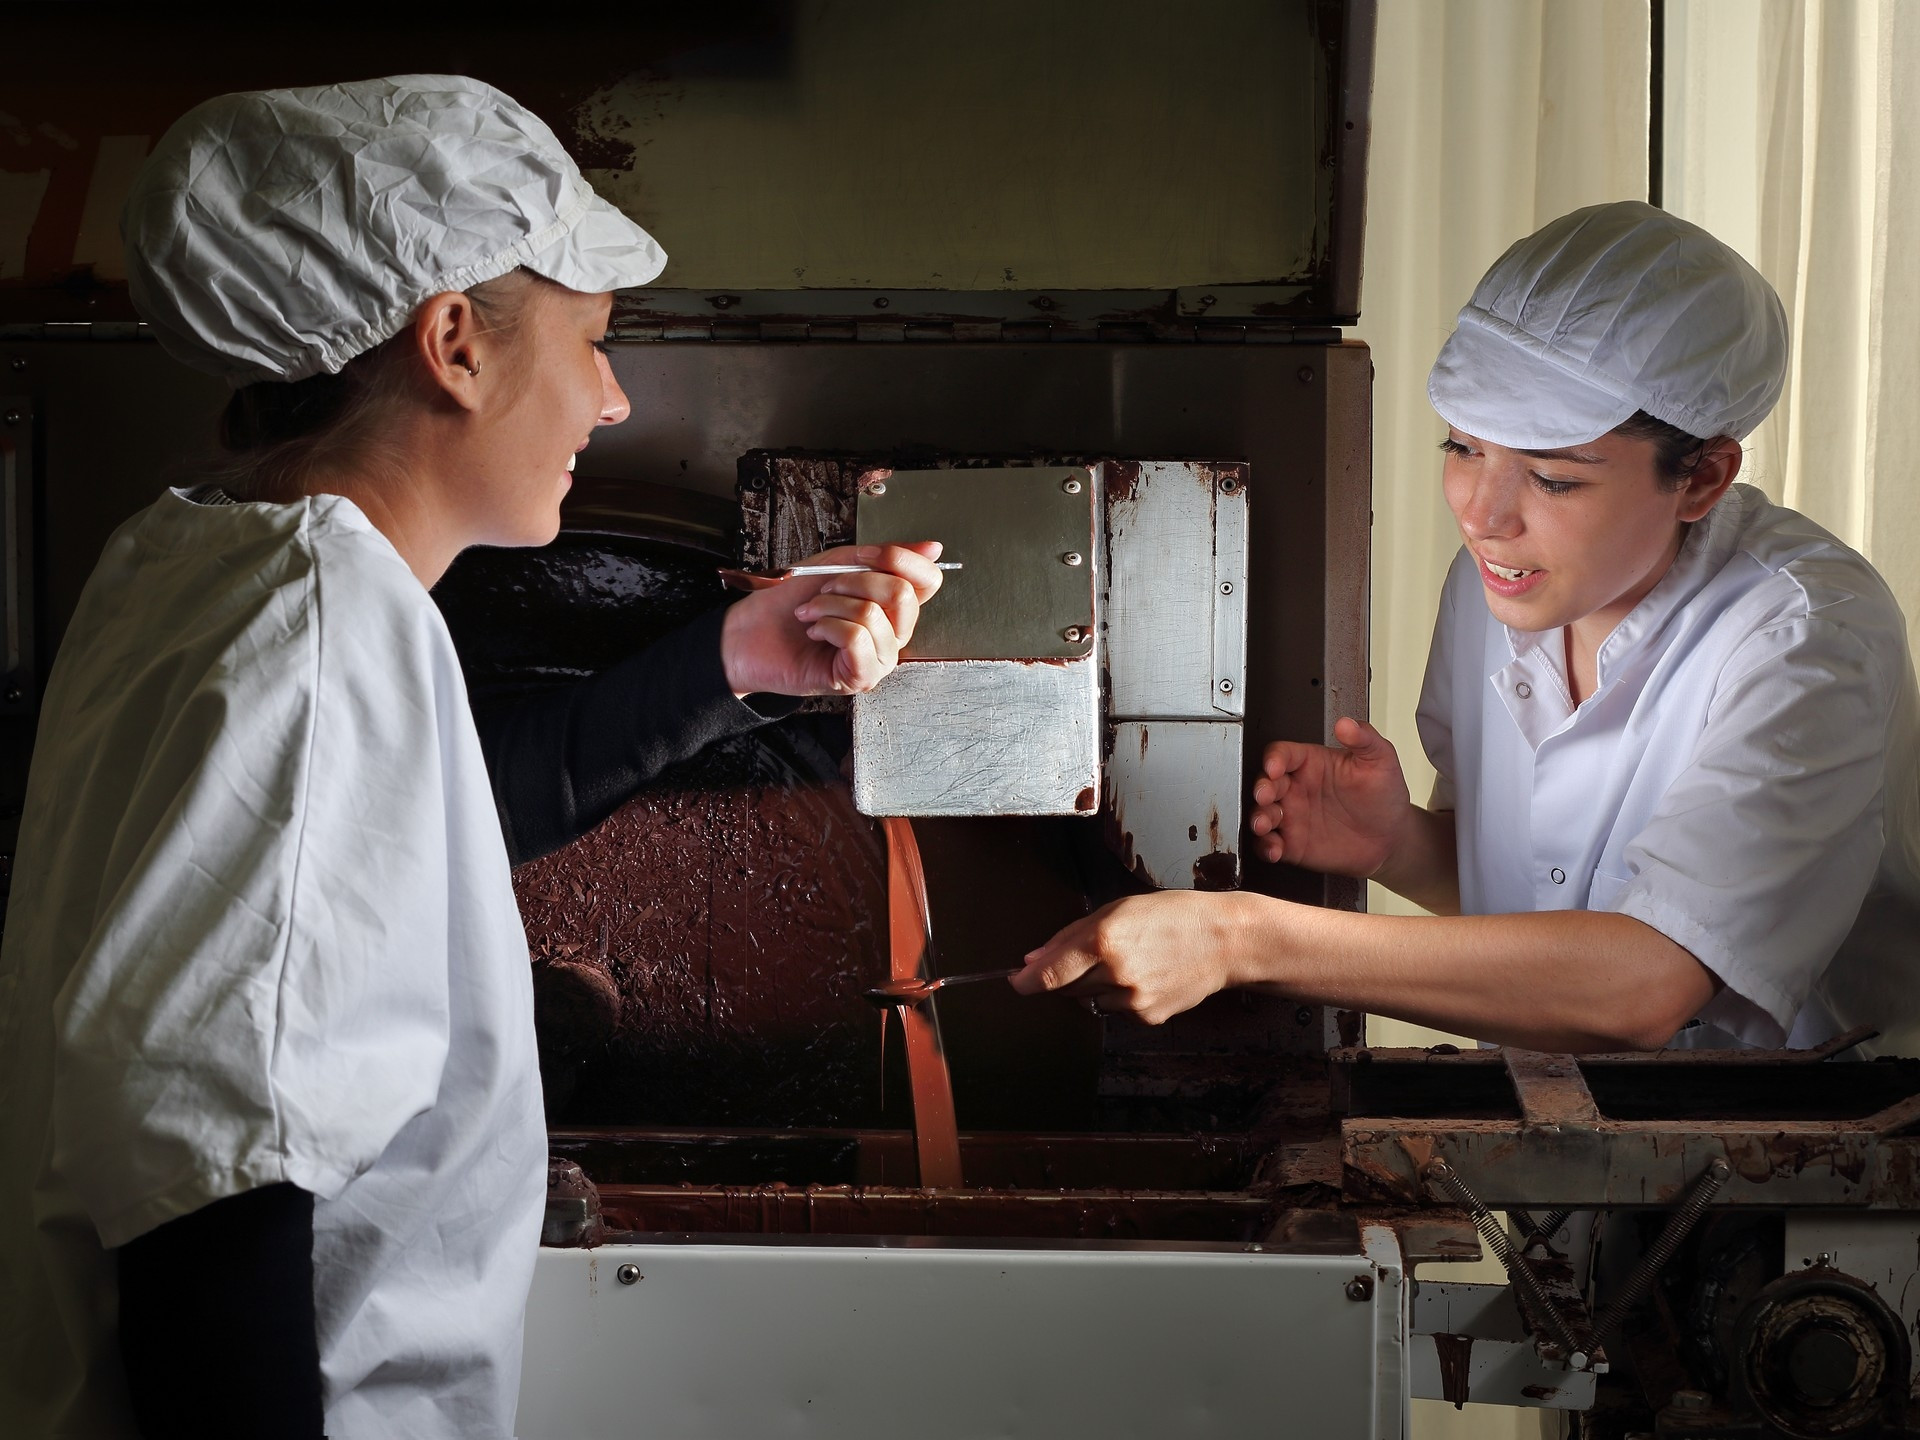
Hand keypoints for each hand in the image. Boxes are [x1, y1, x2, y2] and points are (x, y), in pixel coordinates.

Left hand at [719, 541, 943, 696]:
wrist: (750, 633)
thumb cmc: (789, 602)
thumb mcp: (838, 565)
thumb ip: (885, 557)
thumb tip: (932, 548)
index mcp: (892, 605)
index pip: (928, 580)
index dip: (900, 558)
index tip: (865, 556)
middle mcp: (893, 634)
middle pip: (904, 595)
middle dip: (855, 581)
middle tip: (826, 589)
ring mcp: (879, 659)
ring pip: (874, 616)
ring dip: (831, 605)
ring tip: (811, 612)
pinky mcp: (859, 678)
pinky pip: (857, 639)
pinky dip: (828, 626)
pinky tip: (814, 631)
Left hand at [1008, 892, 1252, 1025]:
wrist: (1224, 941)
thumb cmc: (1173, 916)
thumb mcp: (1118, 910)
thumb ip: (1070, 936)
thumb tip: (1033, 960)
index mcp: (1104, 940)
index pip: (1050, 974)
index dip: (1027, 981)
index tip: (1016, 982)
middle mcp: (1115, 974)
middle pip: (1067, 988)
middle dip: (1069, 975)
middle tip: (1098, 955)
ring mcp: (1132, 1000)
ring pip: (1091, 1001)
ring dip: (1097, 985)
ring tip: (1132, 962)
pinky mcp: (1147, 1017)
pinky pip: (1117, 1011)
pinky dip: (1122, 997)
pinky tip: (1147, 977)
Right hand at [1249, 717, 1410, 875]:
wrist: (1392, 839)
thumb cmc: (1383, 796)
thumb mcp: (1380, 760)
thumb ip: (1364, 738)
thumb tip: (1346, 723)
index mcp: (1311, 763)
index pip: (1283, 754)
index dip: (1274, 759)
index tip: (1275, 767)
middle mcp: (1296, 788)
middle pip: (1264, 782)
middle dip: (1260, 789)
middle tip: (1265, 796)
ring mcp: (1292, 816)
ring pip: (1261, 813)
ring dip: (1258, 818)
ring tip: (1264, 825)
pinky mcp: (1292, 843)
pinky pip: (1269, 844)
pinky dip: (1265, 847)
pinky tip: (1274, 848)